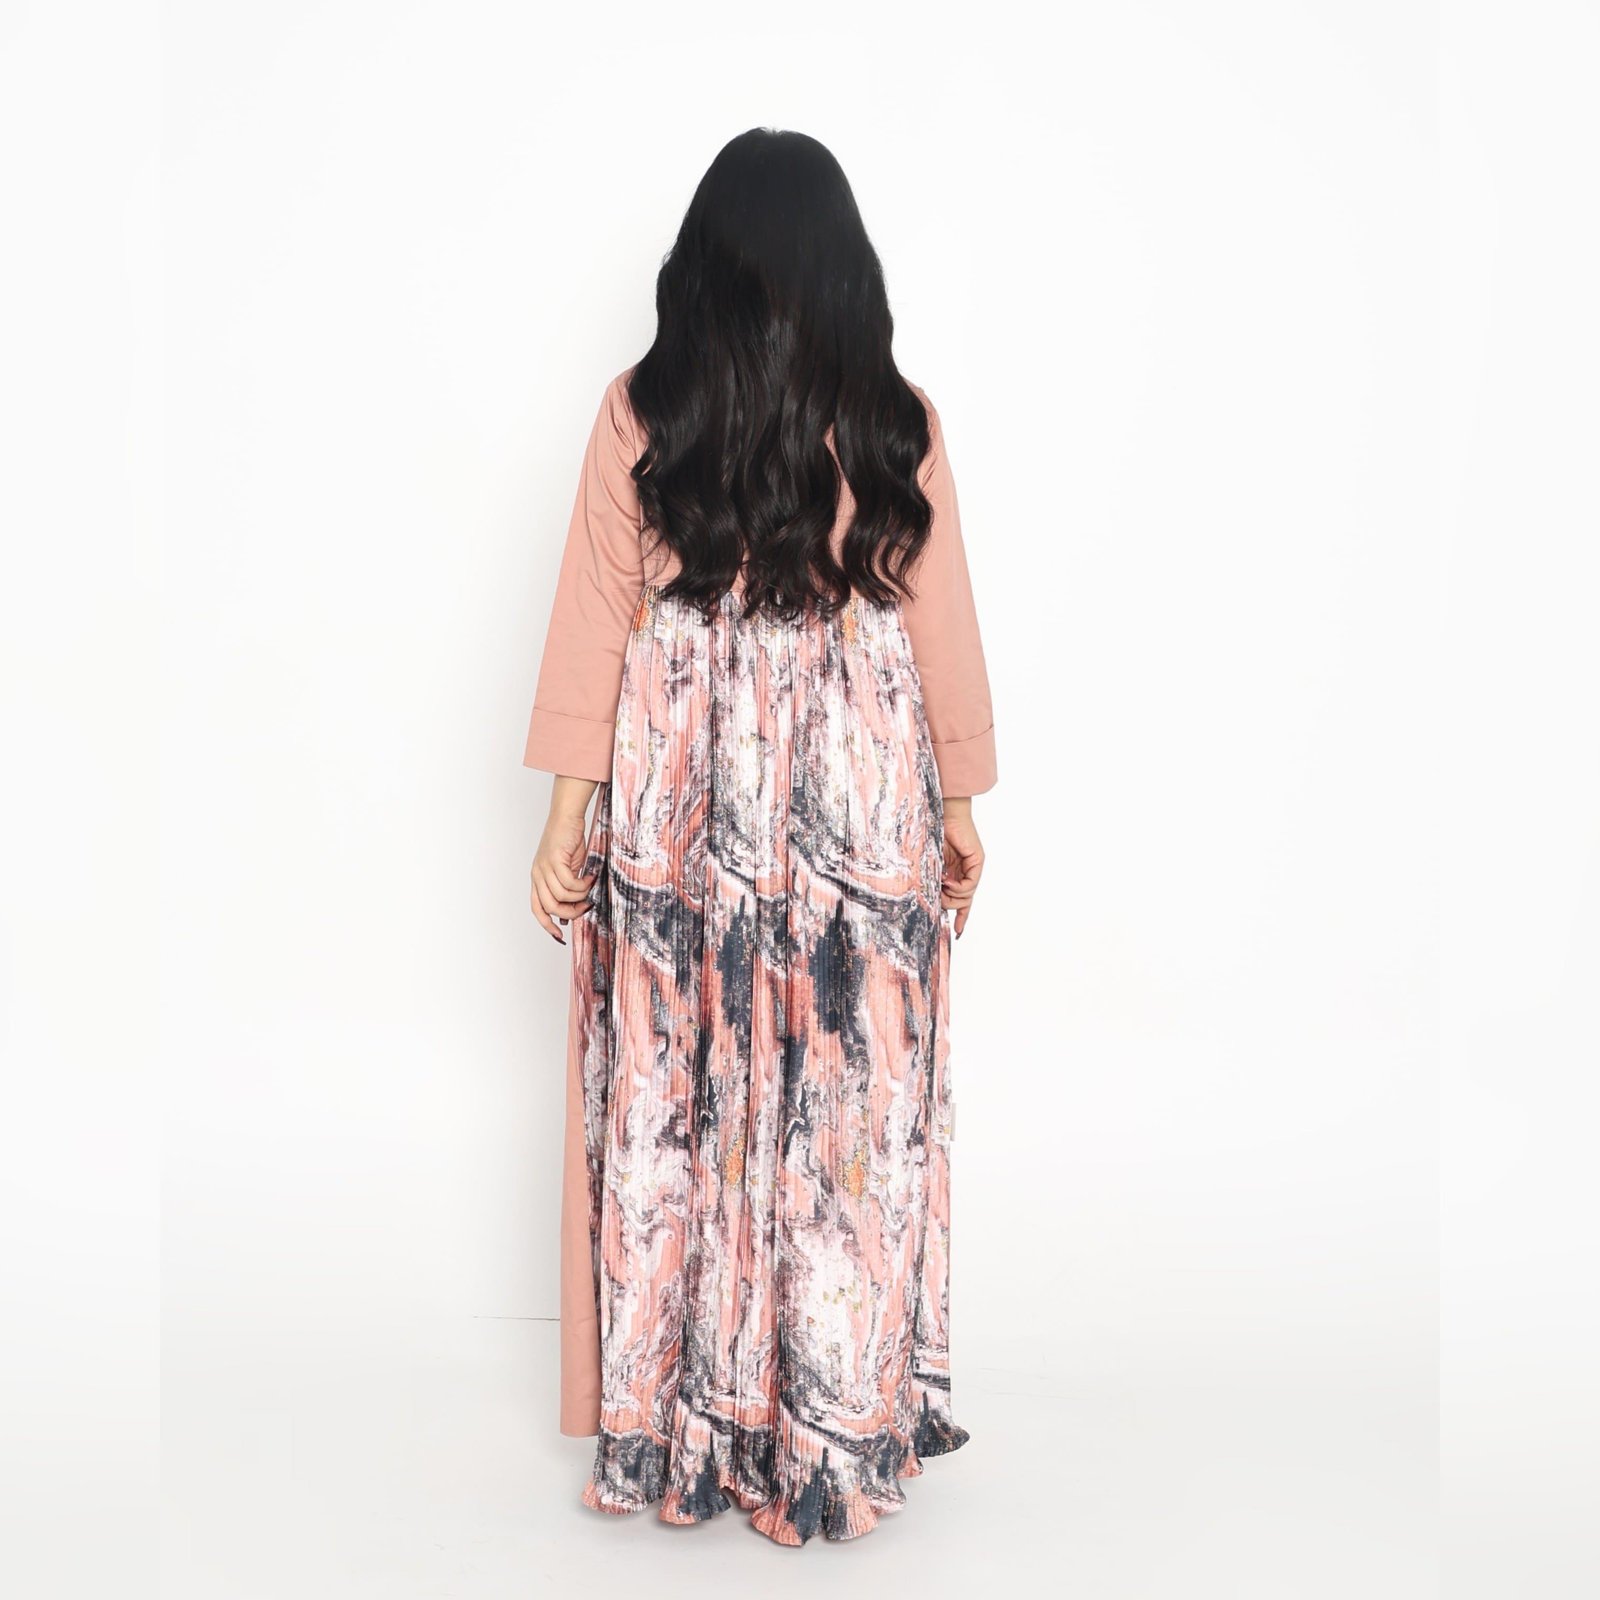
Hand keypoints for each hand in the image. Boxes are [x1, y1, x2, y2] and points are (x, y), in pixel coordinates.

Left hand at [530, 778, 597, 944]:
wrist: (567, 817)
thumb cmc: (569, 841)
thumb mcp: (567, 868)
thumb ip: (567, 886)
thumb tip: (574, 906)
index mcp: (538, 878)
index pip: (537, 908)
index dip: (547, 924)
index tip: (559, 935)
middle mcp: (537, 875)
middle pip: (550, 906)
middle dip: (570, 911)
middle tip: (586, 905)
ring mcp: (544, 867)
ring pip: (561, 896)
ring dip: (580, 895)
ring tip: (590, 886)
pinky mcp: (554, 860)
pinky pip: (569, 882)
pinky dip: (582, 884)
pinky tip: (590, 875)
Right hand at [940, 797, 983, 937]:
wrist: (941, 811)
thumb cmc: (932, 832)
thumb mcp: (930, 863)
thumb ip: (934, 879)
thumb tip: (934, 898)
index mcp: (955, 871)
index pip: (961, 898)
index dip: (960, 915)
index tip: (956, 931)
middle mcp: (966, 871)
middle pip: (963, 901)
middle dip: (949, 905)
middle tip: (937, 900)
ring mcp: (973, 867)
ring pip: (967, 896)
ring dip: (952, 897)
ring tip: (941, 887)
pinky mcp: (977, 861)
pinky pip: (970, 885)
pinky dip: (958, 888)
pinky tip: (947, 881)